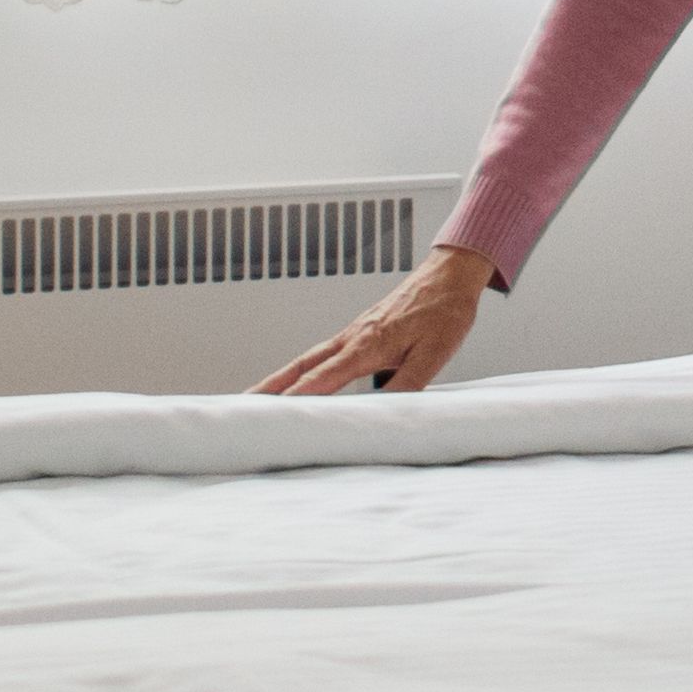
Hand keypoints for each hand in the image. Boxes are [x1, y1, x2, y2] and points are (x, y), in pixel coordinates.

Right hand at [257, 242, 497, 395]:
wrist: (450, 276)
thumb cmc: (444, 312)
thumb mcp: (435, 353)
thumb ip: (408, 382)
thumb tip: (382, 410)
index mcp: (367, 345)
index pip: (324, 377)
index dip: (298, 398)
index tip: (274, 415)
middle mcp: (352, 338)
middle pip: (301, 366)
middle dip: (270, 387)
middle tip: (242, 406)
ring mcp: (352, 334)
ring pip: (307, 359)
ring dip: (280, 379)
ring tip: (258, 398)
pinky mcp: (359, 333)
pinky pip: (322, 355)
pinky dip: (302, 369)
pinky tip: (300, 381)